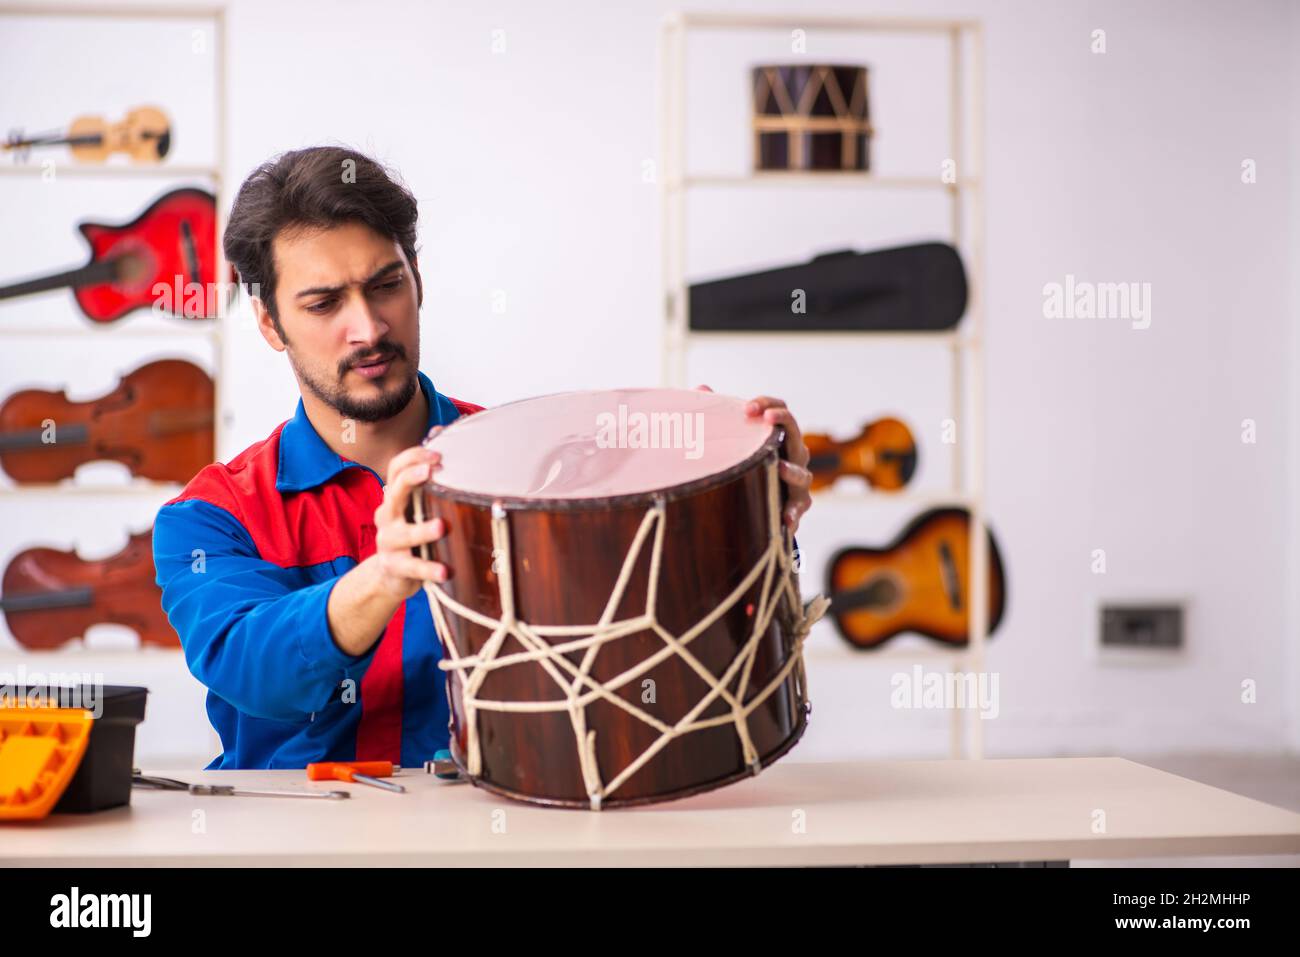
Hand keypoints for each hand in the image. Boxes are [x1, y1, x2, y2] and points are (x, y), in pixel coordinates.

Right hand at [370, 436, 449, 600]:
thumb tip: (440, 429)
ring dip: (422, 529)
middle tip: (432, 471)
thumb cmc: (410, 530)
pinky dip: (428, 569)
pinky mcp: (394, 566)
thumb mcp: (416, 504)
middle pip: (394, 492)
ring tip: (442, 526)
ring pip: (404, 533)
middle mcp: (388, 515)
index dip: (413, 457)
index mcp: (394, 496)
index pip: (396, 468)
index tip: (437, 453)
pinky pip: (412, 566)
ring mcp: (389, 541)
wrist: (389, 574)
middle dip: (411, 480)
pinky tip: (444, 571)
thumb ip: (426, 473)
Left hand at [695, 385, 812, 532]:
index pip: (780, 411)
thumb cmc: (747, 467)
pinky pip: (799, 507)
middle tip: (766, 418)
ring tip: (779, 468)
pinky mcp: (797, 504)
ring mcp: (798, 480)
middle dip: (783, 421)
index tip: (748, 408)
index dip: (768, 404)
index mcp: (778, 436)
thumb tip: (701, 388)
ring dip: (792, 470)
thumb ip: (721, 415)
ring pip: (802, 472)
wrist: (756, 506)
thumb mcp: (733, 441)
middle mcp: (792, 454)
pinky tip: (785, 520)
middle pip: (795, 432)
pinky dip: (793, 513)